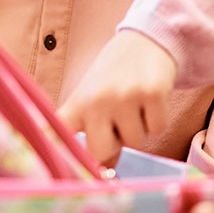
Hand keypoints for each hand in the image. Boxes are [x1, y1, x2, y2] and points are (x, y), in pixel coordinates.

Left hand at [56, 31, 178, 165]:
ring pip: (135, 142)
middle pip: (100, 151)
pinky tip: (150, 100)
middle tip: (117, 124)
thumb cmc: (115, 77)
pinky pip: (157, 129)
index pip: (58, 131)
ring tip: (134, 105)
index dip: (56, 152)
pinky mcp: (152, 93)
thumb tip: (105, 172)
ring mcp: (124, 95)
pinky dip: (157, 120)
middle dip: (113, 146)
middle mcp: (96, 99)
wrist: (145, 39)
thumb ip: (93, 134)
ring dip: (139, 130)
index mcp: (77, 102)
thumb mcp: (94, 99)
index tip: (57, 168)